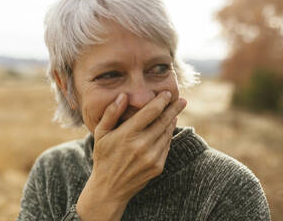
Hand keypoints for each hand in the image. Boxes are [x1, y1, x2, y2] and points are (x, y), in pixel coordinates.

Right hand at [76, 91, 186, 220]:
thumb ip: (111, 113)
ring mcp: (152, 157)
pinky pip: (166, 146)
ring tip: (176, 112)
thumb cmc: (104, 157)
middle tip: (182, 100)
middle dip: (174, 108)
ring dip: (172, 121)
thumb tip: (124, 95)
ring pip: (167, 133)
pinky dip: (168, 135)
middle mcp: (142, 145)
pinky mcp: (158, 166)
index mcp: (127, 134)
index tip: (167, 93)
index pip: (150, 112)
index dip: (161, 101)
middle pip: (163, 121)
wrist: (109, 189)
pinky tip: (168, 129)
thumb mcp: (100, 134)